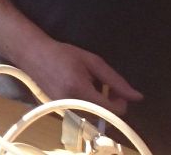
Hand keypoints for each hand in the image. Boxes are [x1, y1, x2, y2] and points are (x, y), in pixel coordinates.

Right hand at [10, 39, 142, 117]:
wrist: (32, 54)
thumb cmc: (63, 54)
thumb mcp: (92, 61)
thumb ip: (115, 80)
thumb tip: (138, 97)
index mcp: (80, 90)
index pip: (112, 110)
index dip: (121, 102)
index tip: (116, 89)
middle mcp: (71, 103)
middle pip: (104, 116)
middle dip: (110, 103)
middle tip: (105, 87)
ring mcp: (64, 109)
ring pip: (94, 116)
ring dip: (99, 105)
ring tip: (91, 87)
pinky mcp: (59, 110)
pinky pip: (83, 114)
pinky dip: (88, 105)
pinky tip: (80, 90)